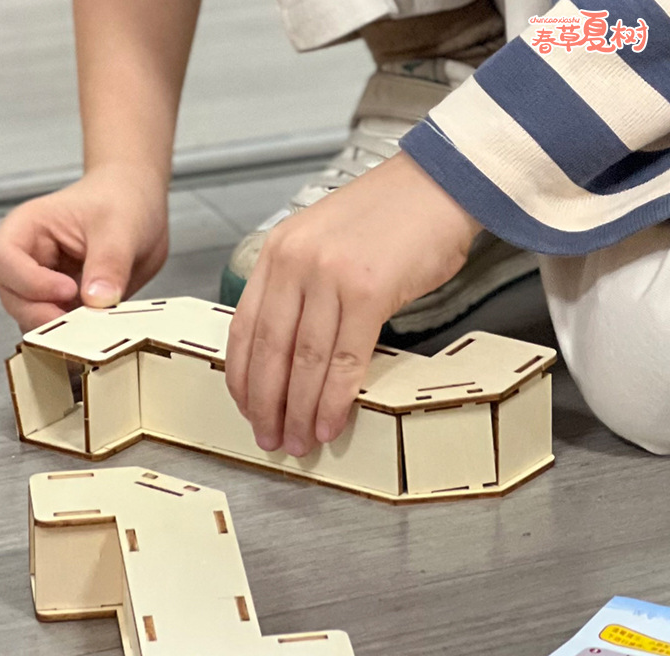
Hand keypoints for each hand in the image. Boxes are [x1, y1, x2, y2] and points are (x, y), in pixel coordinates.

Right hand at [0, 163, 167, 330]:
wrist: (140, 207)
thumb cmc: (121, 201)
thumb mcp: (120, 227)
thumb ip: (108, 263)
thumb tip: (98, 299)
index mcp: (29, 229)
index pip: (3, 260)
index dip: (30, 281)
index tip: (68, 289)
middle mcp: (30, 259)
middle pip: (12, 296)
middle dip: (41, 314)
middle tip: (80, 321)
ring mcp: (46, 285)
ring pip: (31, 317)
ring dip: (57, 329)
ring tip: (91, 326)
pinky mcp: (67, 305)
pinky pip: (59, 328)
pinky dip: (74, 335)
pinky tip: (97, 331)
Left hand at [225, 151, 482, 456]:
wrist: (441, 183)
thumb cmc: (389, 216)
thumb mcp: (323, 242)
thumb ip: (299, 288)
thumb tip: (291, 353)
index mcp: (277, 252)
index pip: (244, 328)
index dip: (244, 378)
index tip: (247, 408)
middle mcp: (295, 263)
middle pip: (268, 350)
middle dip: (266, 405)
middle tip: (269, 438)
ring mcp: (330, 276)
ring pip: (303, 361)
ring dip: (298, 411)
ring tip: (298, 441)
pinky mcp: (369, 291)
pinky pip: (344, 360)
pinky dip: (334, 399)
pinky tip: (330, 422)